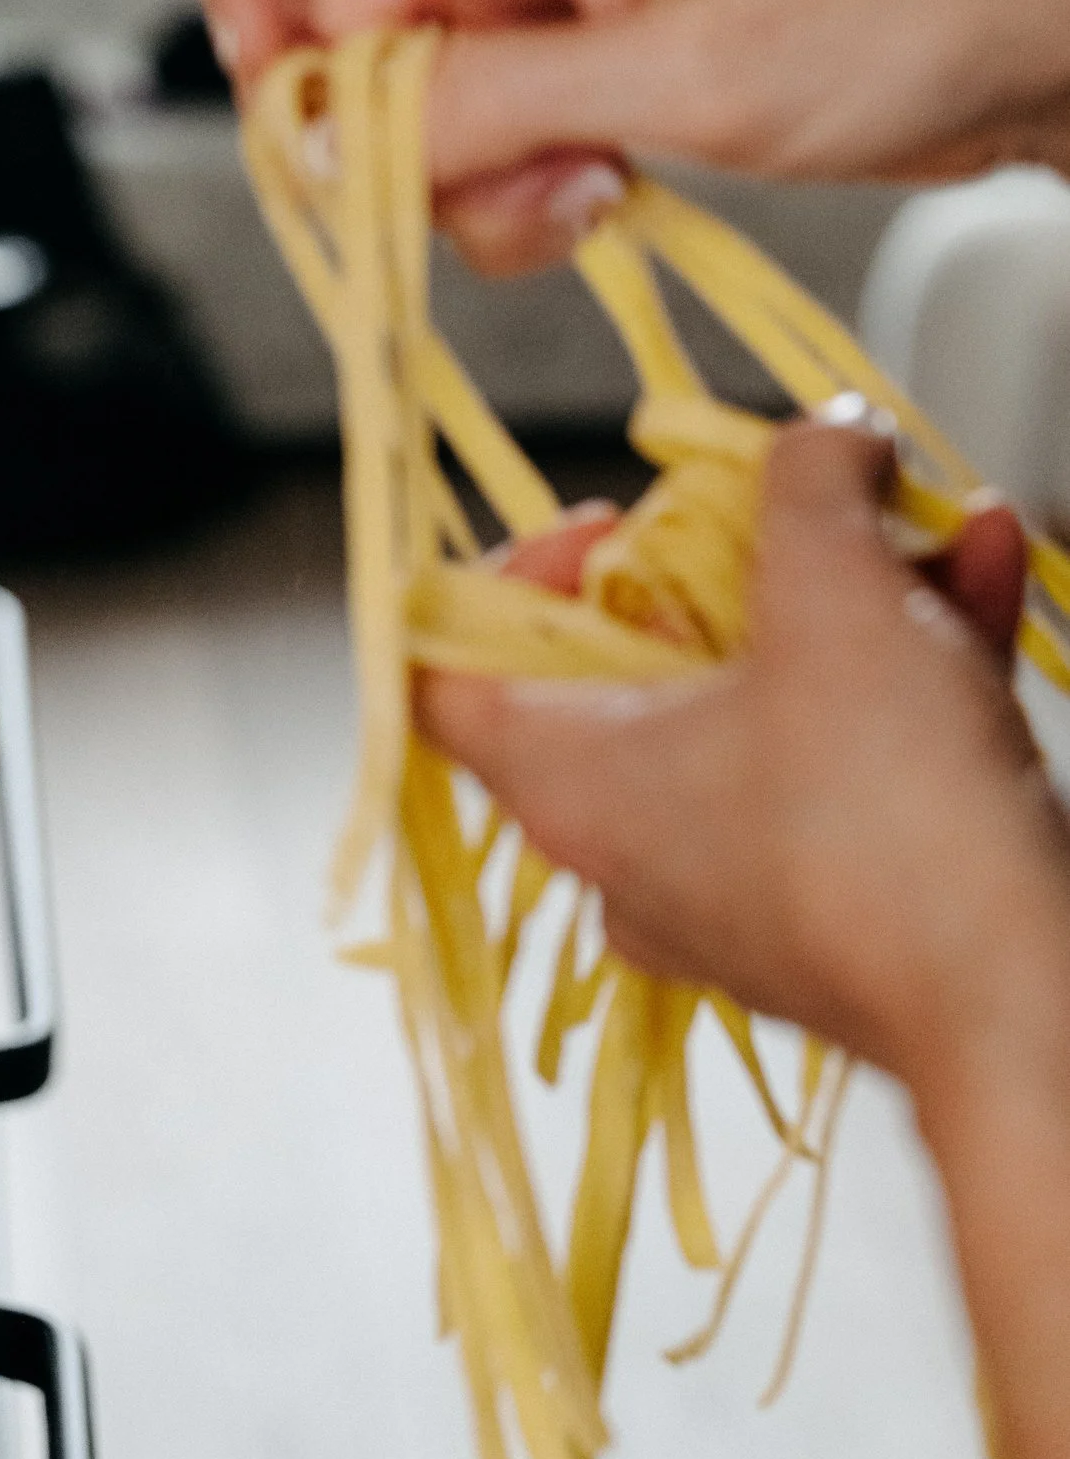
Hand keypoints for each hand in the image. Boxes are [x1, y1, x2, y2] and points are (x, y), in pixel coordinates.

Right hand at [193, 0, 1069, 272]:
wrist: (1028, 32)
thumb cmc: (888, 3)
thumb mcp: (677, 68)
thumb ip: (491, 106)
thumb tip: (333, 148)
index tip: (256, 67)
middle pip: (348, 23)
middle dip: (375, 129)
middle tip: (458, 191)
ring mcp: (558, 11)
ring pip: (420, 106)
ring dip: (459, 183)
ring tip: (573, 199)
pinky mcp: (606, 76)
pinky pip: (501, 146)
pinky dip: (525, 197)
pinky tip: (613, 200)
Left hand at [414, 423, 1069, 1102]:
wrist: (1034, 1023)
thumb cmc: (894, 830)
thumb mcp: (837, 596)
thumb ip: (811, 485)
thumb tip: (824, 436)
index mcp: (569, 784)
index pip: (446, 675)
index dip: (505, 575)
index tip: (607, 526)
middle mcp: (633, 848)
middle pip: (632, 670)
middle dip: (732, 562)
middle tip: (792, 508)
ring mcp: (739, 891)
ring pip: (769, 703)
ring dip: (853, 594)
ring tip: (928, 513)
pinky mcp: (845, 915)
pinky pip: (855, 761)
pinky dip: (911, 668)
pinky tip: (984, 568)